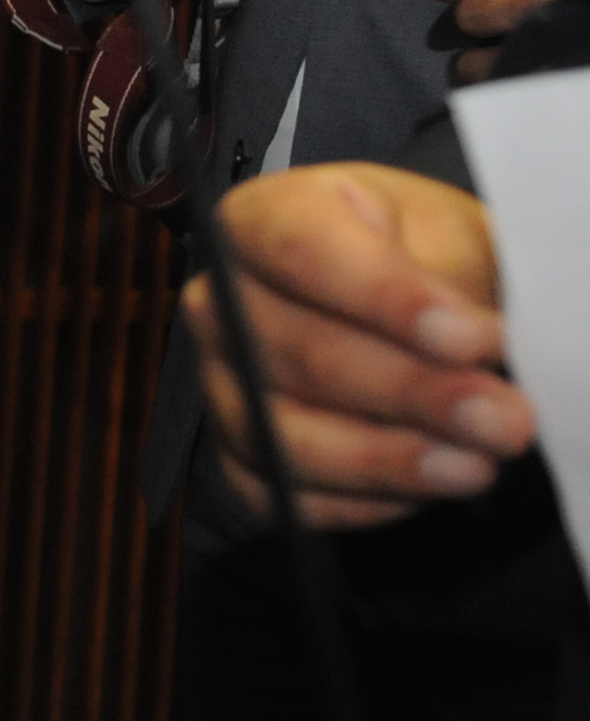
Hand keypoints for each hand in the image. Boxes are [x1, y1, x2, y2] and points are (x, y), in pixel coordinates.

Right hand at [188, 161, 534, 528]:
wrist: (402, 301)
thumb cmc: (422, 256)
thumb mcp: (448, 237)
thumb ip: (450, 284)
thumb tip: (469, 351)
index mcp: (265, 218)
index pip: (303, 252)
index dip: (386, 298)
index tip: (471, 337)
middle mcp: (222, 302)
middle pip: (297, 352)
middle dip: (408, 390)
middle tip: (500, 417)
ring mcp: (220, 381)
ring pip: (280, 433)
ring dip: (384, 459)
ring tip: (473, 466)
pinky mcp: (236, 451)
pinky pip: (278, 494)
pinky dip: (354, 502)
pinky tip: (424, 489)